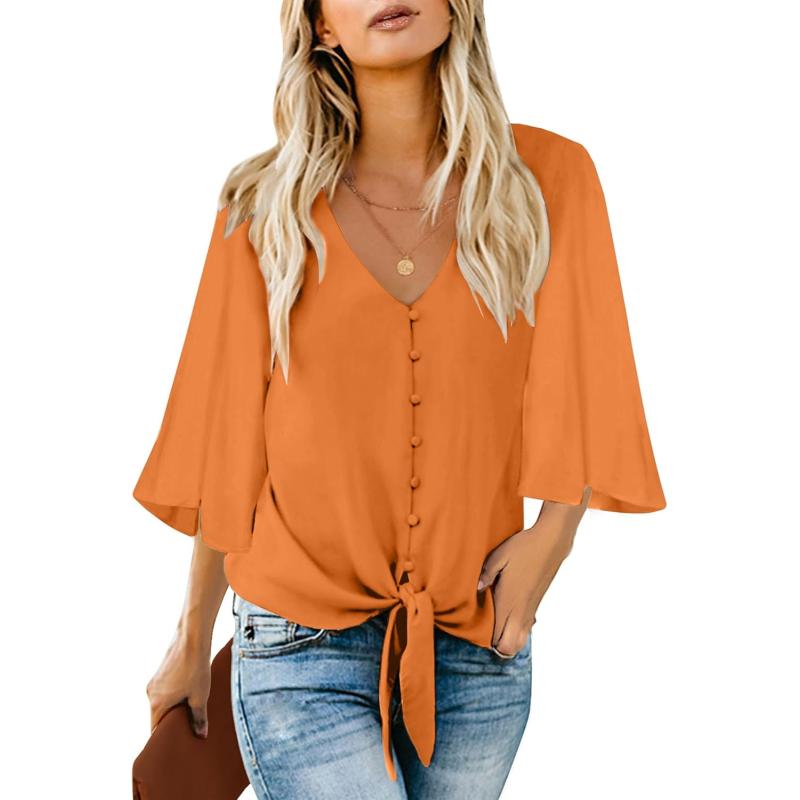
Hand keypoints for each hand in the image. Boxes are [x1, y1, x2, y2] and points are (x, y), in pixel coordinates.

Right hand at [146, 626, 211, 737]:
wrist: (192, 637)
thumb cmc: (196, 668)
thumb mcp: (200, 697)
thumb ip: (199, 718)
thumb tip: (201, 735)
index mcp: (156, 703)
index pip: (155, 729)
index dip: (166, 737)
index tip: (177, 743)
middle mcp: (151, 693)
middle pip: (159, 715)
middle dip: (173, 721)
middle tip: (189, 726)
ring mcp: (154, 680)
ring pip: (163, 701)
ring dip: (175, 705)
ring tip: (192, 706)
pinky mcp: (161, 671)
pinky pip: (165, 689)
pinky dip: (175, 693)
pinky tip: (190, 690)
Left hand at [478, 493, 588, 655]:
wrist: (551, 543)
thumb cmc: (523, 547)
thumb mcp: (498, 556)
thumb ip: (486, 575)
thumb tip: (477, 589)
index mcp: (508, 602)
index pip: (498, 638)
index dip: (486, 641)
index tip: (475, 631)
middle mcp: (520, 610)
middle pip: (510, 647)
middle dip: (498, 646)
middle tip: (484, 631)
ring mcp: (530, 609)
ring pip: (520, 640)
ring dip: (508, 639)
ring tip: (496, 625)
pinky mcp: (537, 604)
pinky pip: (526, 628)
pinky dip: (517, 629)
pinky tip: (508, 613)